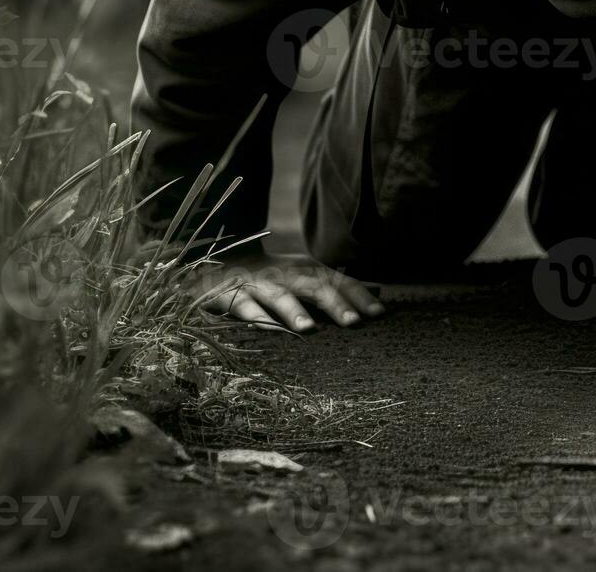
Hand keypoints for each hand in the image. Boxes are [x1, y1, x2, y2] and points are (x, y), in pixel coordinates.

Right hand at [191, 253, 384, 331]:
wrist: (214, 265)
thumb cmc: (270, 278)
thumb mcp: (306, 277)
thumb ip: (338, 286)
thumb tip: (379, 290)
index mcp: (306, 270)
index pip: (338, 281)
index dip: (359, 296)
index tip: (381, 314)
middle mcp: (286, 274)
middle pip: (315, 287)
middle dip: (335, 304)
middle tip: (355, 323)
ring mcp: (258, 283)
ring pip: (279, 296)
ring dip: (294, 312)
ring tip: (310, 330)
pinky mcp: (230, 294)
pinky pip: (243, 306)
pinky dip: (254, 316)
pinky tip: (265, 329)